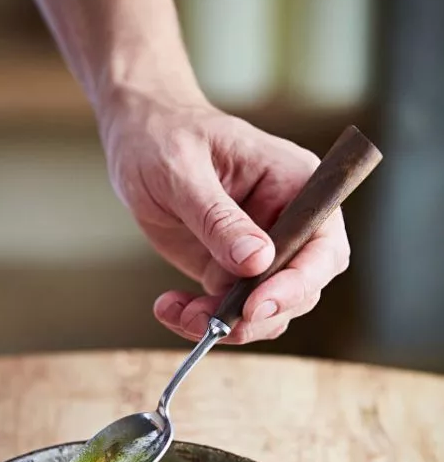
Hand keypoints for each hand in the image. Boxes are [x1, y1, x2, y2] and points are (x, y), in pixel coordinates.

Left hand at [100, 95, 349, 342]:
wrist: (138, 139)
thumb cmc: (164, 137)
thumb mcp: (183, 171)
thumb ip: (218, 218)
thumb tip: (256, 262)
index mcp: (294, 184)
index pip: (323, 246)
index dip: (298, 282)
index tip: (255, 305)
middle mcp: (287, 223)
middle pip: (301, 289)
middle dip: (257, 315)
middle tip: (210, 323)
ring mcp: (261, 252)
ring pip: (266, 310)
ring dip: (225, 324)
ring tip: (178, 312)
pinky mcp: (231, 271)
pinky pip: (231, 311)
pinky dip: (202, 320)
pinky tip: (169, 307)